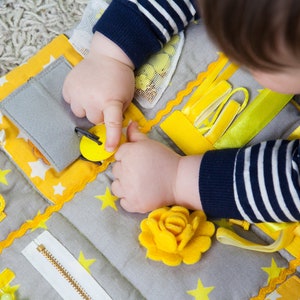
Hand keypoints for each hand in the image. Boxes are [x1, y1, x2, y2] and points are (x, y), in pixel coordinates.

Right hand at [63, 32, 134, 150]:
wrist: (109, 55)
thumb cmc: (121, 78)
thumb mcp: (126, 97)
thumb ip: (118, 112)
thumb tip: (109, 125)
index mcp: (111, 101)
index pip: (111, 123)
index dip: (111, 138)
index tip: (110, 149)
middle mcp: (92, 99)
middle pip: (94, 120)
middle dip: (99, 115)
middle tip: (104, 102)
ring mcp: (78, 93)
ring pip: (79, 113)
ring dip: (86, 108)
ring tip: (92, 95)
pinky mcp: (68, 86)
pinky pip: (69, 101)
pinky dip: (76, 98)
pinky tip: (84, 89)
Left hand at [112, 122, 202, 212]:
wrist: (180, 179)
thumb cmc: (165, 159)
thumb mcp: (150, 144)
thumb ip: (136, 135)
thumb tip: (130, 123)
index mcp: (128, 153)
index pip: (118, 155)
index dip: (127, 157)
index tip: (137, 161)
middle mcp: (125, 171)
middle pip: (116, 170)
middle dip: (125, 170)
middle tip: (140, 172)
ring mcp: (128, 189)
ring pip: (116, 186)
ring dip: (123, 185)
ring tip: (137, 184)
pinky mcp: (133, 203)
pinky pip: (123, 202)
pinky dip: (129, 199)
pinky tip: (139, 193)